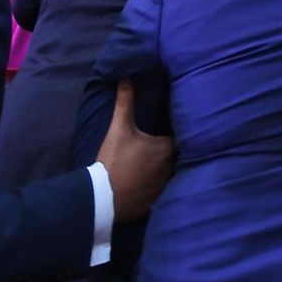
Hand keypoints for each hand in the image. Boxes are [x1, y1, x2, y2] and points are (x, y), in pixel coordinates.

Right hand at [97, 80, 173, 223]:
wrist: (103, 199)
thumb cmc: (115, 160)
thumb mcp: (119, 129)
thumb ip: (125, 103)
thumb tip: (126, 78)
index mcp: (166, 148)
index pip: (178, 136)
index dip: (173, 132)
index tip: (166, 129)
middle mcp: (171, 167)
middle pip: (175, 155)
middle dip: (168, 152)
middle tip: (156, 147)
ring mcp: (165, 186)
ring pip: (170, 173)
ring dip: (163, 170)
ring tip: (153, 165)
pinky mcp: (156, 202)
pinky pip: (162, 191)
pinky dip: (157, 187)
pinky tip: (147, 184)